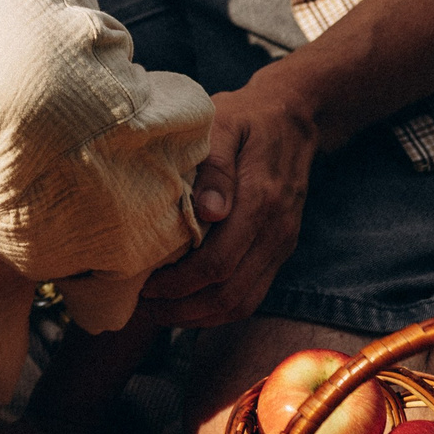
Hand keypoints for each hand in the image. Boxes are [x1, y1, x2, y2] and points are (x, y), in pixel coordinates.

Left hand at [136, 72, 318, 328]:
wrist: (293, 117)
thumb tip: (208, 211)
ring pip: (242, 303)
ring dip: (198, 316)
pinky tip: (186, 305)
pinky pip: (252, 295)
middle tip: (140, 306)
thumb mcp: (225, 124)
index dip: (179, 283)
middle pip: (230, 295)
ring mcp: (281, 245)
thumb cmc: (246, 117)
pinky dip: (218, 310)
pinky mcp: (279, 250)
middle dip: (182, 309)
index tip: (143, 285)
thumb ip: (216, 166)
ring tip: (157, 312)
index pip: (219, 264)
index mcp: (261, 201)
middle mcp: (276, 232)